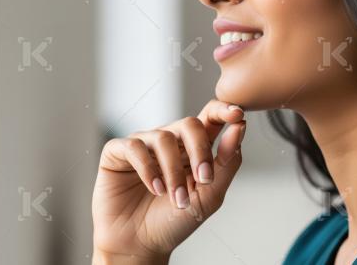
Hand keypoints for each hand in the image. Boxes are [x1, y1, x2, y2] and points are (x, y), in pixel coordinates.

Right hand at [91, 99, 246, 262]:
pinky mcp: (118, 152)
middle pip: (190, 124)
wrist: (140, 245)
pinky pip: (134, 146)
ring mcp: (143, 144)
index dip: (223, 110)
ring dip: (173, 171)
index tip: (237, 115)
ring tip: (176, 197)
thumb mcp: (209, 196)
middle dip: (200, 150)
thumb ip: (227, 162)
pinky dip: (147, 169)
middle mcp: (169, 141)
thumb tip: (239, 127)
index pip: (210, 117)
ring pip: (163, 137)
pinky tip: (154, 189)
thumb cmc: (173, 221)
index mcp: (194, 148)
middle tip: (204, 179)